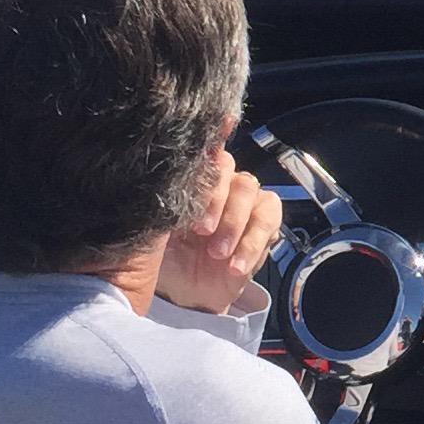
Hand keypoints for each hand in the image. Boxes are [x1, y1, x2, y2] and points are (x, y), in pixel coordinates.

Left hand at [159, 144, 284, 314]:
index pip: (206, 150)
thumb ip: (163, 200)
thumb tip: (161, 174)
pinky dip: (252, 244)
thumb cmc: (165, 259)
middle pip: (230, 170)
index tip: (221, 127)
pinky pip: (268, 223)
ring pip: (251, 192)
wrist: (182, 297)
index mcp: (193, 180)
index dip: (217, 132)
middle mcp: (221, 185)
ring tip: (217, 254)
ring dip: (234, 223)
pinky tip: (234, 266)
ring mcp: (244, 205)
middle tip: (201, 231)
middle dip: (216, 200)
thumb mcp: (155, 230)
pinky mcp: (263, 228)